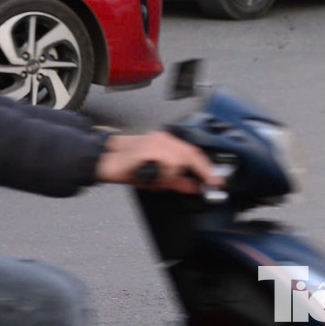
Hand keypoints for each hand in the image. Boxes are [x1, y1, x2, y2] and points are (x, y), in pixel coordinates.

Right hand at [96, 132, 219, 191]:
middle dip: (194, 171)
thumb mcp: (159, 177)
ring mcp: (156, 142)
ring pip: (176, 160)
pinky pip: (161, 163)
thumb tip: (196, 187)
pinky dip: (161, 174)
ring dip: (170, 175)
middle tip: (191, 184)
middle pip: (189, 154)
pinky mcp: (147, 148)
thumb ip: (178, 180)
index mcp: (169, 142)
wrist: (108, 161)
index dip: (207, 168)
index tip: (216, 181)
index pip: (194, 153)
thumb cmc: (131, 167)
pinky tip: (151, 178)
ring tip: (156, 181)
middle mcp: (165, 139)